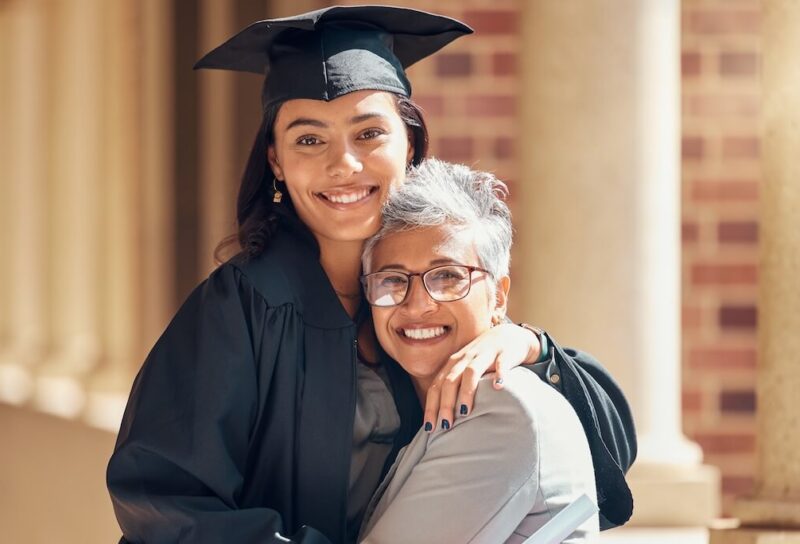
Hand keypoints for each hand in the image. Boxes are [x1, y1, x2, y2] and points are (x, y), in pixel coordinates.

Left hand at [423, 323, 539, 430]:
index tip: (430, 428)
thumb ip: (453, 388)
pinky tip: (498, 386)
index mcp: (453, 364)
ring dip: (466, 391)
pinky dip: (499, 374)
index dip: (432, 406)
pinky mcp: (504, 353)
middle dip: (446, 403)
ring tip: (465, 412)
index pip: (437, 386)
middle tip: (446, 425)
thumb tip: (440, 418)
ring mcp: (484, 354)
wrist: (508, 336)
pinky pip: (501, 363)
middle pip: (450, 381)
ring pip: (471, 372)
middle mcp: (465, 358)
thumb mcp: (464, 370)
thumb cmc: (482, 359)